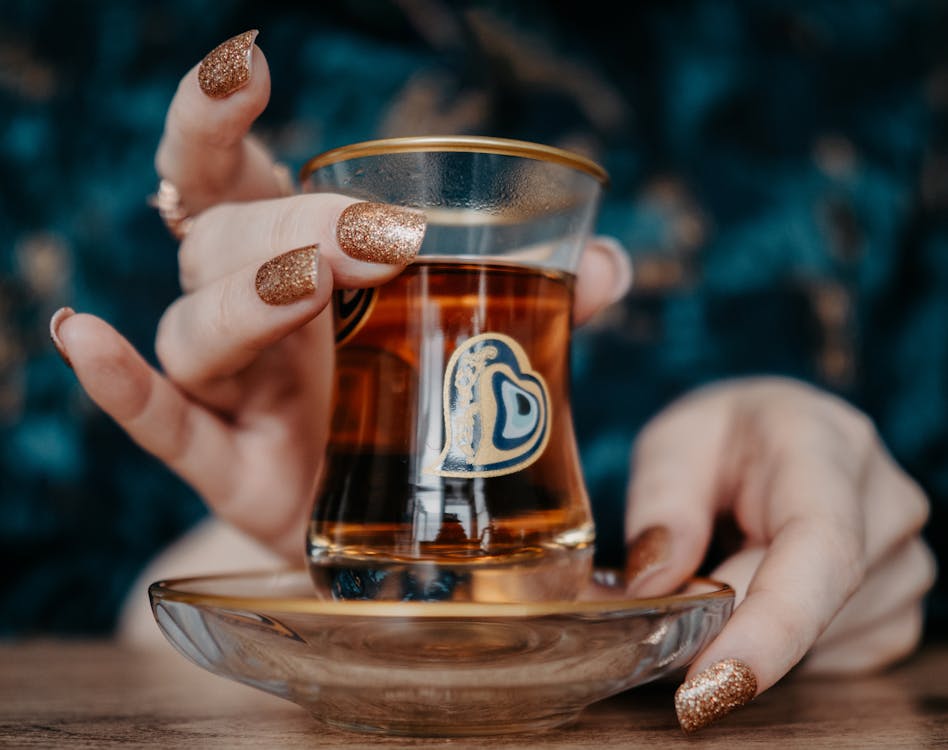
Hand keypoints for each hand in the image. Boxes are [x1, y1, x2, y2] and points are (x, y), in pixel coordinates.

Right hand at [50, 31, 631, 561]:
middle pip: (223, 243)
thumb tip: (612, 264)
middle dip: (290, 225)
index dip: (221, 119)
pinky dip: (124, 387)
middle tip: (375, 236)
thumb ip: (537, 298)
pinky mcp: (227, 467)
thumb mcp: (469, 338)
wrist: (397, 517)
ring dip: (247, 295)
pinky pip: (161, 423)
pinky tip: (88, 341)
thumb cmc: (417, 402)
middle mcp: (248, 314)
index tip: (249, 67)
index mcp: (294, 260)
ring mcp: (232, 392)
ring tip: (311, 279)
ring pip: (197, 326)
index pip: (231, 173)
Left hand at [623, 377, 935, 731]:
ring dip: (751, 630)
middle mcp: (886, 502)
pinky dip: (780, 648)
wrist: (772, 436)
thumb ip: (660, 505)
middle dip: (727, 623)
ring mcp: (905, 560)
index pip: (819, 546)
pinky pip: (833, 661)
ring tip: (725, 564)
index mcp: (824, 444)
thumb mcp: (670, 446)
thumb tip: (655, 587)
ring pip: (818, 642)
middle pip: (812, 604)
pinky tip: (760, 593)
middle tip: (671, 603)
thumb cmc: (719, 439)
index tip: (711, 682)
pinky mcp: (898, 609)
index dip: (771, 625)